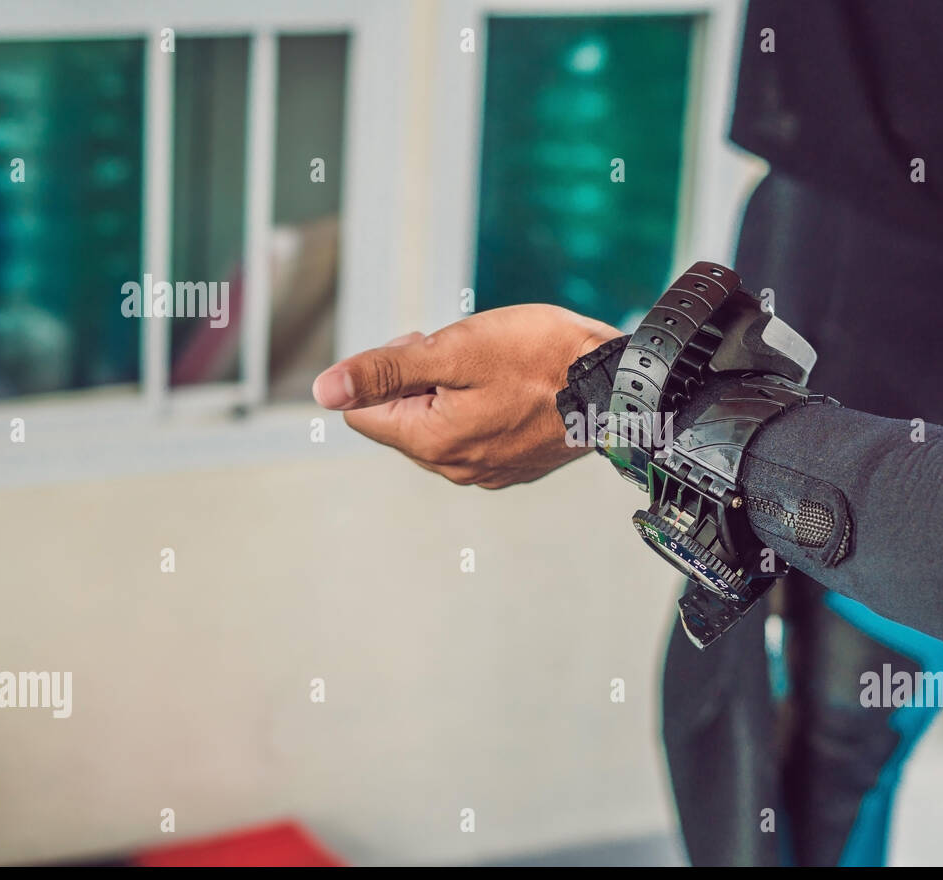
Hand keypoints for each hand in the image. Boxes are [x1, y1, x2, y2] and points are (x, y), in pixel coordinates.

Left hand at [312, 304, 621, 487]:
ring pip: (440, 425)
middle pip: (403, 419)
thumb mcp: (454, 349)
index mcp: (432, 441)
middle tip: (468, 352)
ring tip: (499, 369)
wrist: (618, 384)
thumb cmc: (543, 358)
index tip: (430, 345)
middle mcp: (456, 467)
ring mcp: (489, 471)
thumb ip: (386, 371)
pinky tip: (517, 388)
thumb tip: (324, 390)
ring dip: (454, 391)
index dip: (388, 368)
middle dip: (421, 381)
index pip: (365, 411)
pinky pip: (477, 434)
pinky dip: (485, 407)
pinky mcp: (516, 467)